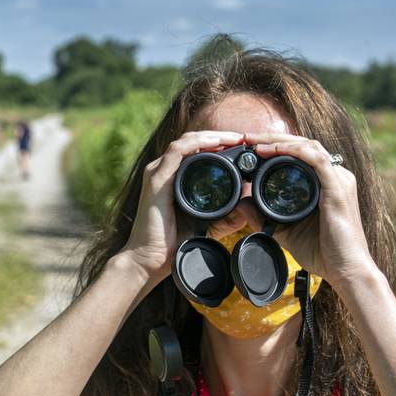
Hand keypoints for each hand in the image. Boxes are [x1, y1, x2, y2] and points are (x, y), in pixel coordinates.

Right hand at [119, 130, 244, 283]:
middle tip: (244, 138)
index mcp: (172, 178)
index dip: (219, 144)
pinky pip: (177, 150)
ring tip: (235, 138)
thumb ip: (224, 216)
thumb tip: (246, 206)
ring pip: (187, 141)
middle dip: (219, 137)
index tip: (243, 148)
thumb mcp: (205, 224)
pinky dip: (198, 143)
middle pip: (193, 142)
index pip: (196, 150)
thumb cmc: (172, 243)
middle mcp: (163, 171)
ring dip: (212, 136)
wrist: (149, 259)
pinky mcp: (156, 179)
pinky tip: (216, 143)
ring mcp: (157, 172)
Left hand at [237, 132, 378, 289]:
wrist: (346, 272)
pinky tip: (273, 151)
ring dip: (279, 141)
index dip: (274, 146)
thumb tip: (240, 203)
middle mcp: (336, 176)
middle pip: (303, 144)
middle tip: (246, 138)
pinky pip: (316, 159)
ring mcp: (339, 180)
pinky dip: (293, 151)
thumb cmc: (323, 253)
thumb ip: (263, 216)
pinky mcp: (338, 188)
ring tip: (254, 142)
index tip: (248, 148)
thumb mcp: (284, 231)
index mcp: (326, 183)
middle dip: (272, 138)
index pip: (300, 154)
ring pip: (308, 146)